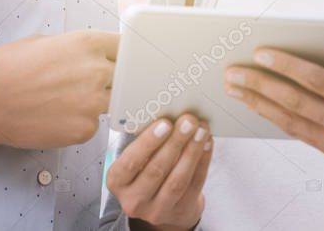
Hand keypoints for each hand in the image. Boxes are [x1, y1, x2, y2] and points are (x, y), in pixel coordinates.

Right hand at [0, 30, 118, 148]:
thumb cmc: (8, 67)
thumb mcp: (47, 42)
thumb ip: (78, 49)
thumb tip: (93, 54)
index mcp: (89, 43)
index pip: (125, 48)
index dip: (119, 56)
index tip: (115, 62)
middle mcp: (97, 71)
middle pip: (124, 76)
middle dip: (110, 80)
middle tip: (85, 85)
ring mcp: (93, 102)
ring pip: (111, 102)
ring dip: (95, 103)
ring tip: (64, 102)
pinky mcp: (85, 129)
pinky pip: (93, 125)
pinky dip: (79, 124)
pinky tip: (55, 118)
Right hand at [106, 114, 212, 230]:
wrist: (162, 204)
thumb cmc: (146, 171)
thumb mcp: (137, 158)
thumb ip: (147, 141)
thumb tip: (170, 112)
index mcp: (117, 181)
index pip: (130, 163)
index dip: (148, 143)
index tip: (164, 123)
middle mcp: (134, 199)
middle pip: (156, 170)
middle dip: (175, 142)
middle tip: (188, 121)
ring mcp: (158, 209)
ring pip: (177, 180)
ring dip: (192, 151)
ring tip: (201, 130)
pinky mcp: (181, 210)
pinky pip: (195, 184)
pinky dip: (203, 161)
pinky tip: (206, 143)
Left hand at [224, 15, 323, 176]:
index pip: (317, 80)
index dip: (287, 66)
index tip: (262, 53)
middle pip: (294, 101)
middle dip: (260, 84)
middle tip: (233, 70)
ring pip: (288, 119)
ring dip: (257, 102)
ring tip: (233, 87)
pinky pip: (294, 131)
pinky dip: (272, 117)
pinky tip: (254, 104)